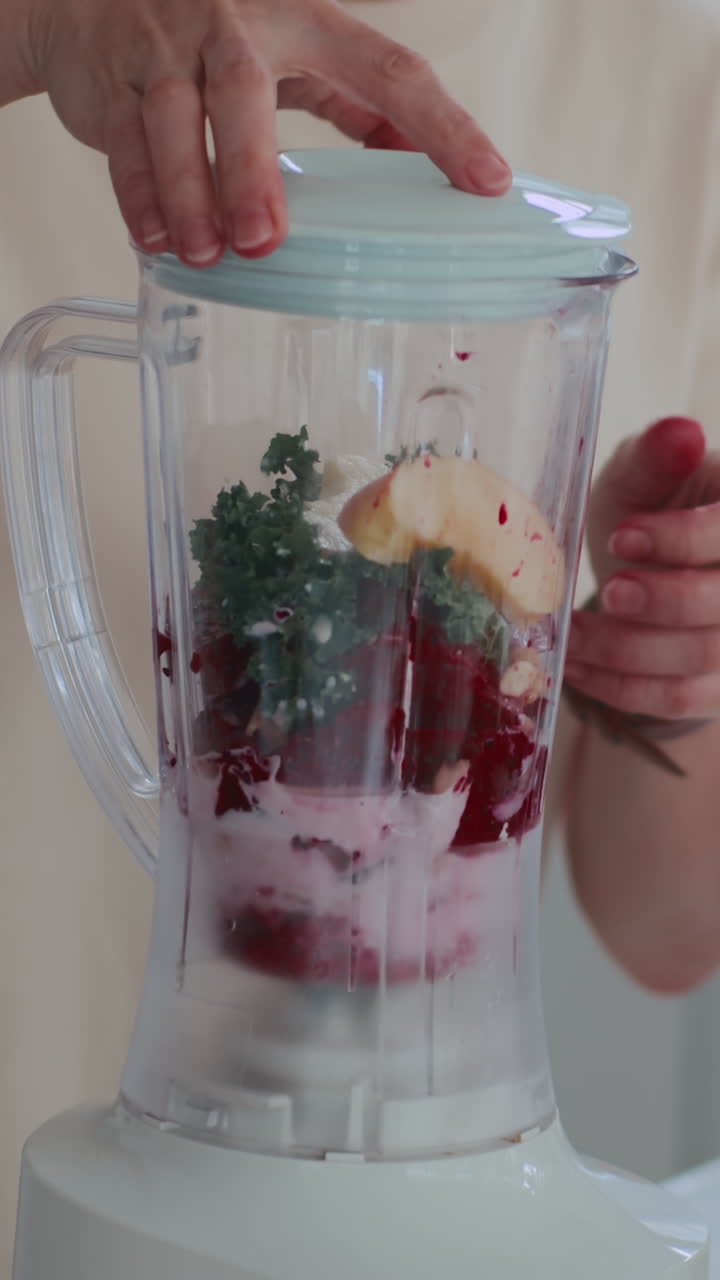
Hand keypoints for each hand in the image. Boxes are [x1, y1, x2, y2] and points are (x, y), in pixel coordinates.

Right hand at [26, 0, 510, 265]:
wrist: (89, 3)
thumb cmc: (211, 35)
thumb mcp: (293, 48)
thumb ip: (350, 96)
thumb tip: (411, 149)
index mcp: (303, 19)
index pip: (388, 68)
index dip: (442, 125)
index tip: (486, 181)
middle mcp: (233, 24)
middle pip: (245, 89)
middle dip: (254, 170)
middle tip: (268, 242)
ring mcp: (164, 50)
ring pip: (174, 119)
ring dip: (190, 192)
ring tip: (207, 253)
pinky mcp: (108, 82)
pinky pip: (122, 143)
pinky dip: (139, 195)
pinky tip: (158, 241)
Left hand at [565, 416, 719, 720]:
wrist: (645, 570)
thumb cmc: (648, 512)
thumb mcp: (644, 475)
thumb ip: (655, 456)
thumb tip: (681, 432)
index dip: (682, 539)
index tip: (623, 537)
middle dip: (662, 601)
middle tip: (609, 593)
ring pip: (701, 658)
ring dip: (626, 650)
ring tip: (571, 633)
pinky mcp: (719, 686)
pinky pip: (678, 700)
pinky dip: (621, 687)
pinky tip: (576, 666)